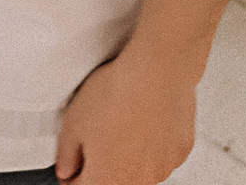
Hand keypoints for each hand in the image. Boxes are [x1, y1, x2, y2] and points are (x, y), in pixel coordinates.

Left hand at [54, 38, 197, 181]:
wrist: (156, 71)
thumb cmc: (117, 93)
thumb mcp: (72, 122)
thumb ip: (65, 153)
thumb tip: (66, 167)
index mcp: (105, 180)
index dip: (73, 170)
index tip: (73, 158)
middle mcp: (136, 182)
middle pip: (112, 178)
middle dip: (103, 160)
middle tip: (100, 130)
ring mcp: (162, 169)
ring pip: (139, 168)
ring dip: (130, 153)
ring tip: (125, 118)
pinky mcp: (180, 152)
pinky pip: (162, 154)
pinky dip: (155, 142)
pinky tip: (147, 117)